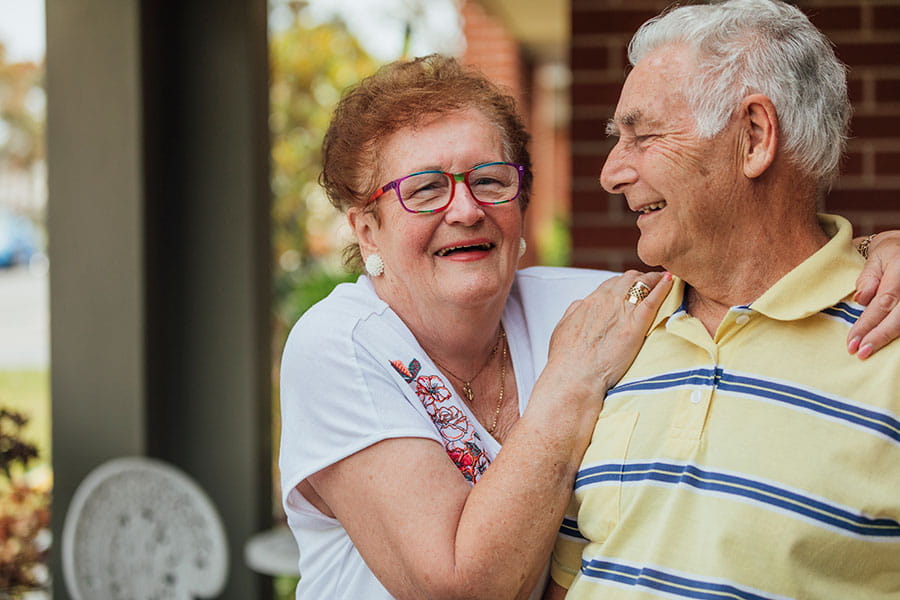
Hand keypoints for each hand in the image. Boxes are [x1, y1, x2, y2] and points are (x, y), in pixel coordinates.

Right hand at [542, 270, 672, 399]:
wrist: (574, 376)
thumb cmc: (566, 358)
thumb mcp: (563, 328)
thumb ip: (574, 312)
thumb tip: (582, 304)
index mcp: (590, 301)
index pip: (612, 283)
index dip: (624, 284)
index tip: (632, 288)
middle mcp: (606, 301)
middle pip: (629, 278)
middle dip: (641, 279)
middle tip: (651, 284)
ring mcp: (622, 312)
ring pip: (642, 283)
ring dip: (653, 280)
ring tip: (663, 281)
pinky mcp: (635, 326)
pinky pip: (652, 300)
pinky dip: (663, 288)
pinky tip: (670, 282)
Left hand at [849, 231, 899, 358]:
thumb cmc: (887, 255)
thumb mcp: (874, 260)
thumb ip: (867, 279)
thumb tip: (861, 300)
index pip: (883, 302)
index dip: (868, 323)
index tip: (852, 340)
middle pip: (898, 317)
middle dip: (878, 337)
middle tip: (859, 352)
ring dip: (887, 339)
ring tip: (867, 351)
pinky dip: (895, 334)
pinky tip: (882, 344)